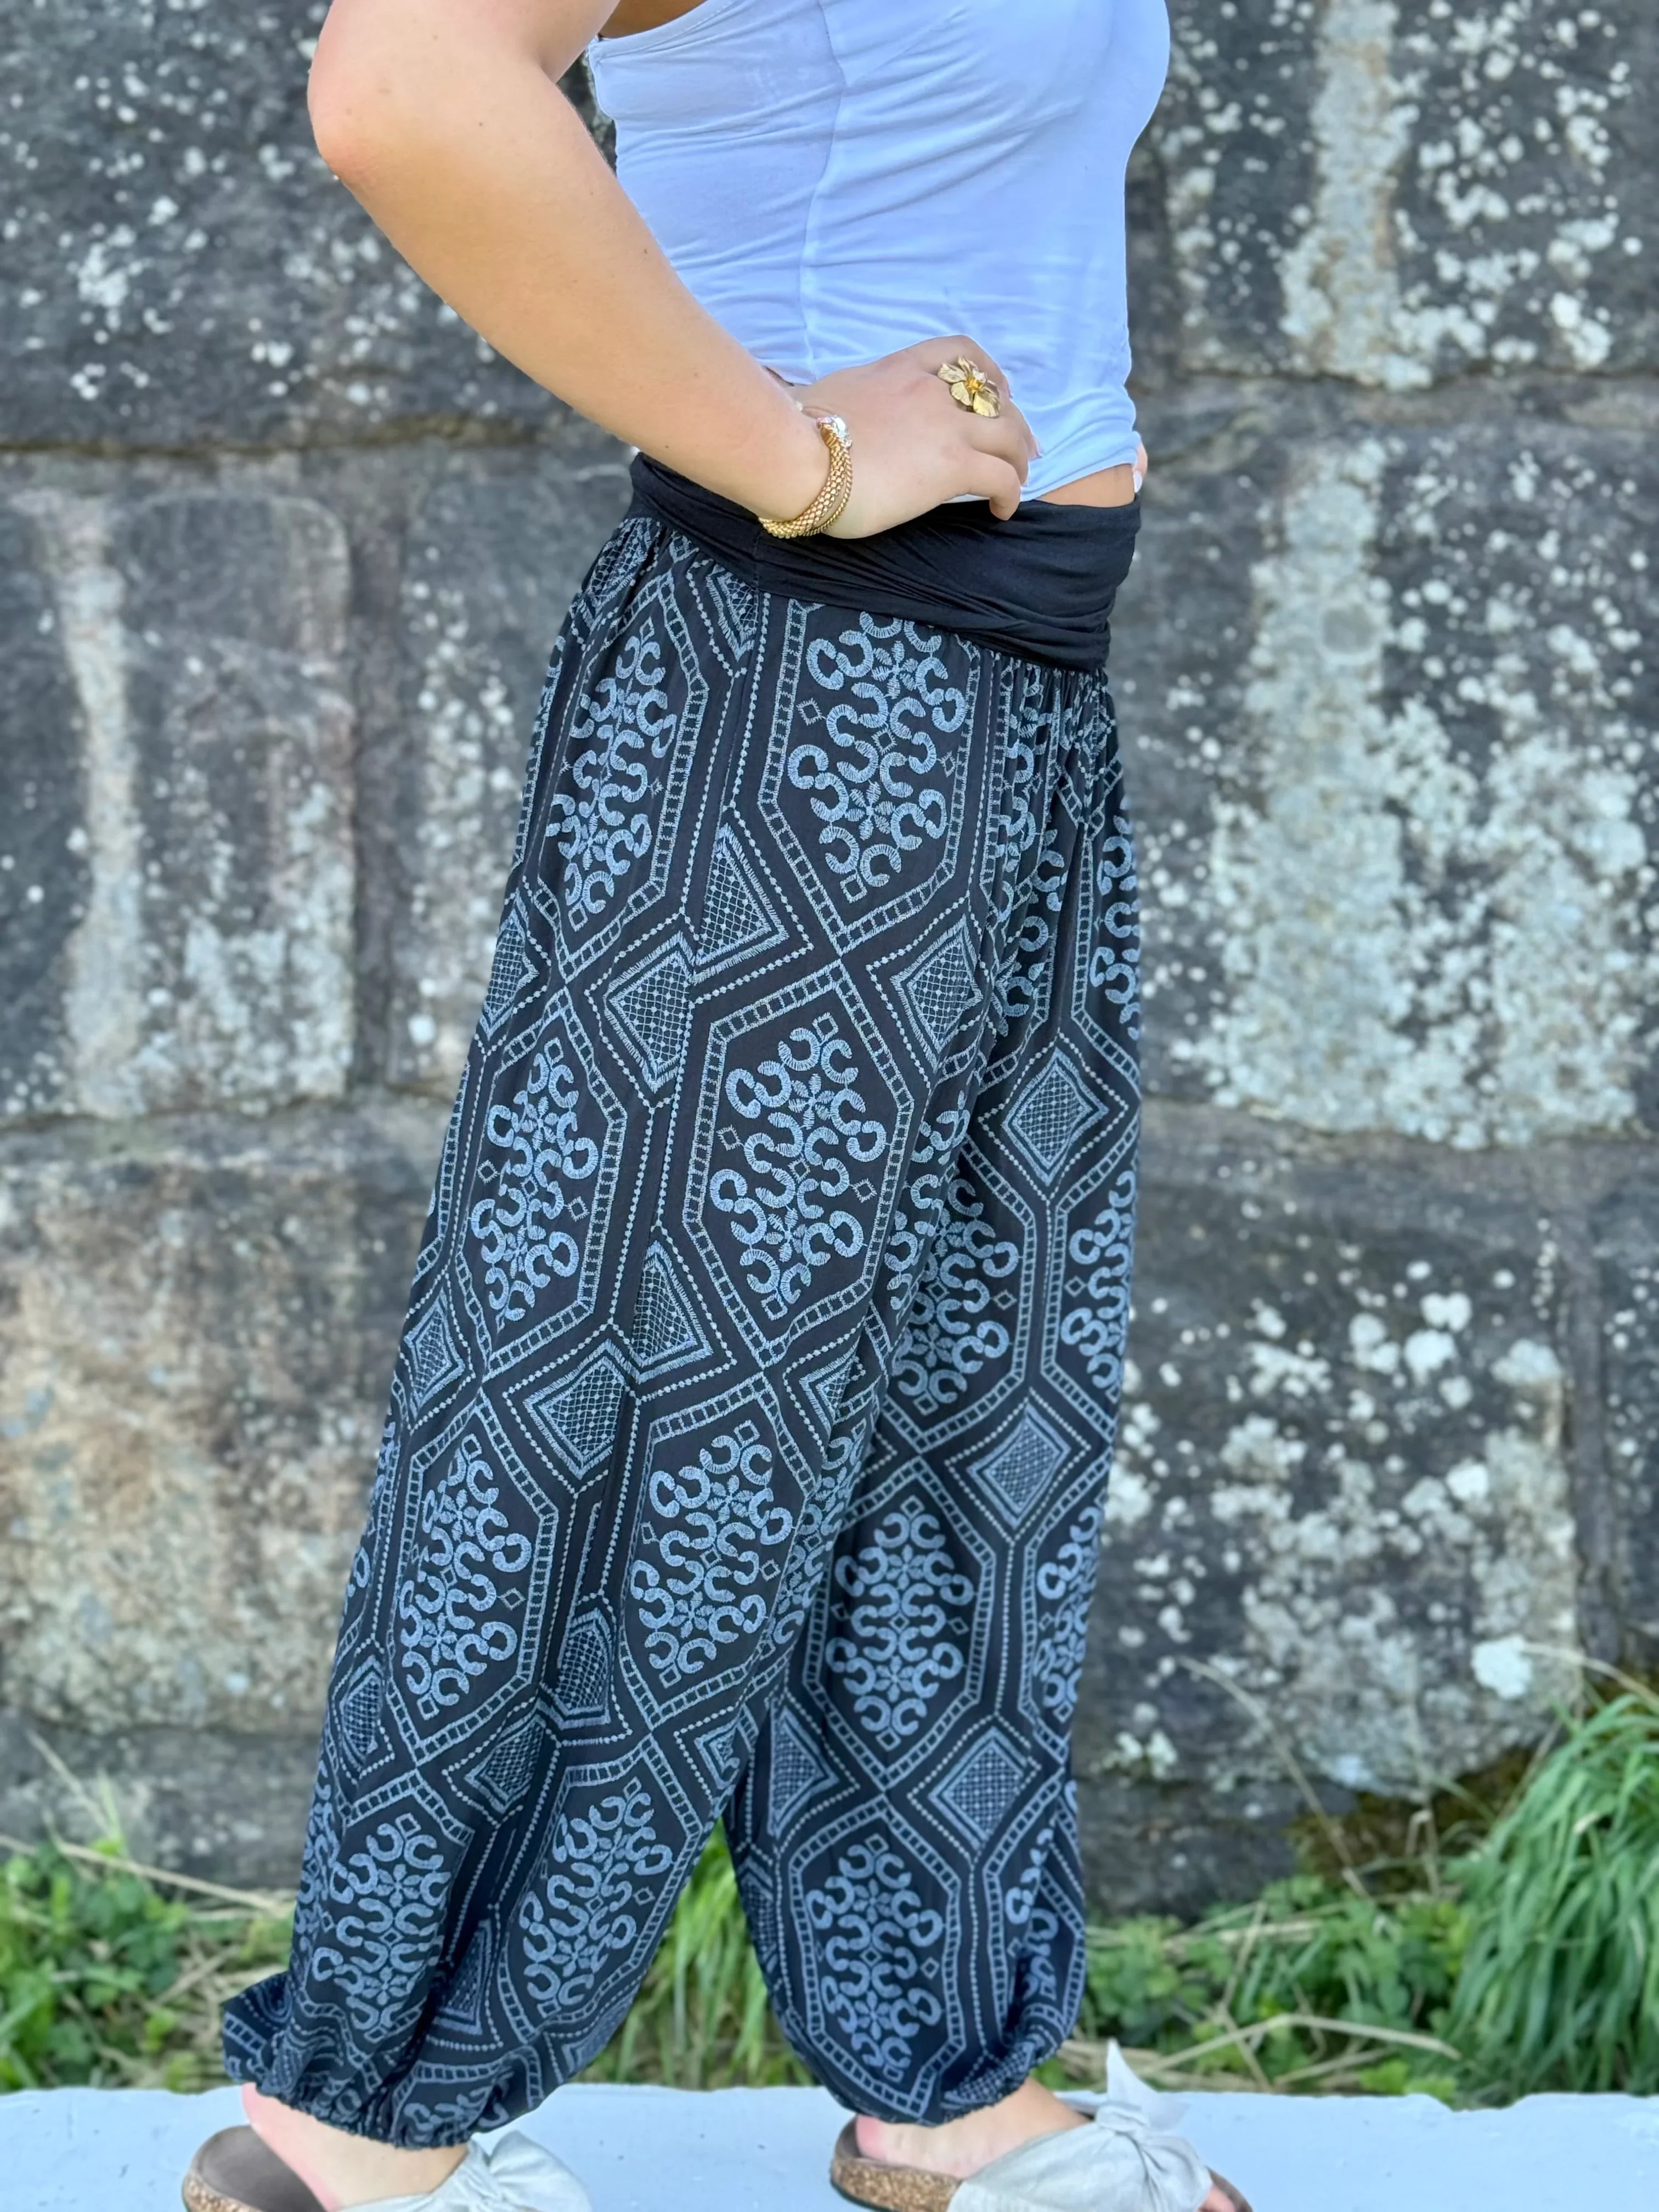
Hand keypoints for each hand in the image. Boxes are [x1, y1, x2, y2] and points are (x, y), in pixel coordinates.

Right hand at [788, 338, 1039, 536]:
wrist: (797, 454)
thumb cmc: (797, 431)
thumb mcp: (832, 395)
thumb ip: (855, 400)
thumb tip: (842, 418)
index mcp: (900, 369)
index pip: (959, 353)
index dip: (988, 372)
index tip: (997, 392)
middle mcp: (931, 391)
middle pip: (994, 397)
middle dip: (1013, 423)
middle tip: (1020, 449)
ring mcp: (946, 426)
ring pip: (1009, 435)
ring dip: (1018, 460)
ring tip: (1015, 483)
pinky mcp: (952, 465)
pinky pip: (1002, 477)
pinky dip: (1011, 493)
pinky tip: (1002, 511)